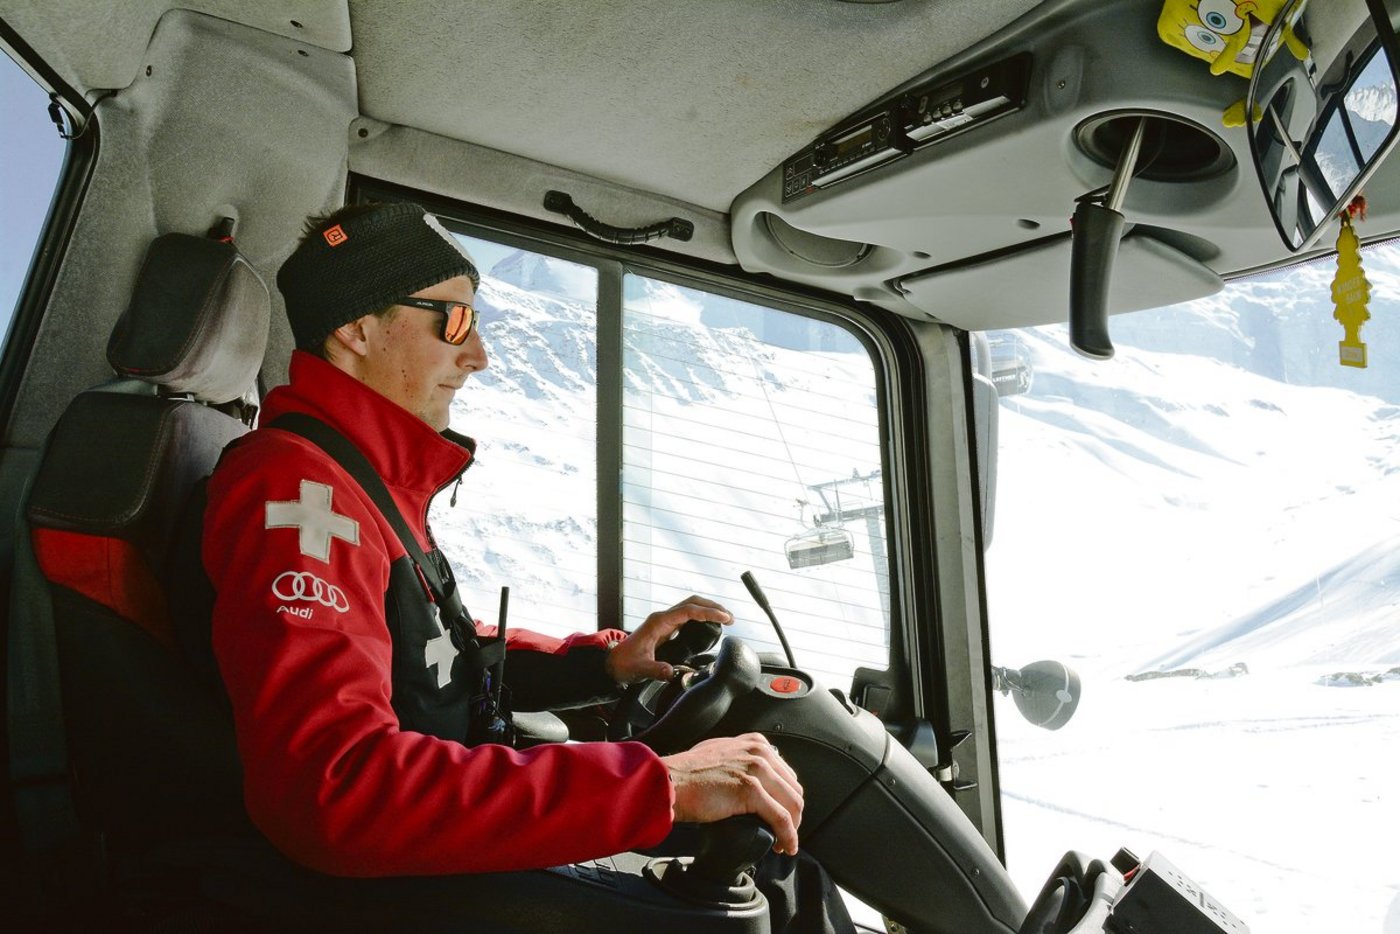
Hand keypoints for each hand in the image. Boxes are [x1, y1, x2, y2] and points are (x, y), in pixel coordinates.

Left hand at [605, 594, 731, 684]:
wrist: (612, 664)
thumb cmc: (624, 664)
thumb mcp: (640, 669)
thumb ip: (656, 670)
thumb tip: (672, 672)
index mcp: (658, 622)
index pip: (688, 611)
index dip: (708, 612)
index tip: (724, 618)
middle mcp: (663, 618)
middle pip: (692, 603)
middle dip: (713, 606)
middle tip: (730, 618)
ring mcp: (665, 622)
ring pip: (690, 607)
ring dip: (708, 609)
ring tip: (726, 619)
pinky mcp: (666, 629)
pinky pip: (688, 617)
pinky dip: (702, 617)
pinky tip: (711, 625)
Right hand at [661, 733, 802, 854]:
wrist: (669, 783)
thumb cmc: (687, 774)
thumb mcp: (721, 755)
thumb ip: (740, 760)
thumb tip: (752, 778)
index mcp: (755, 743)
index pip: (787, 774)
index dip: (788, 799)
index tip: (783, 815)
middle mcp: (759, 752)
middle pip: (793, 789)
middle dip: (794, 815)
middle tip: (785, 834)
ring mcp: (756, 769)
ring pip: (792, 804)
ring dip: (793, 829)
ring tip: (785, 844)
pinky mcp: (750, 790)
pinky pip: (781, 818)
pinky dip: (787, 836)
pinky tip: (784, 847)